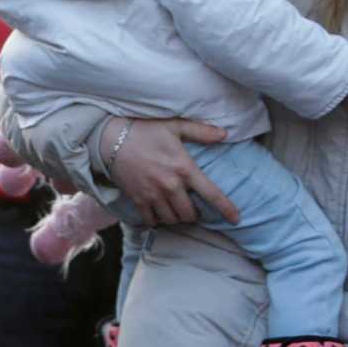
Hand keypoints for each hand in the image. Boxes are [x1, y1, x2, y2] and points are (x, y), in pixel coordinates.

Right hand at [103, 117, 238, 228]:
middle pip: (190, 214)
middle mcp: (170, 186)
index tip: (236, 219)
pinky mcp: (138, 200)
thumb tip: (224, 134)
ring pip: (173, 220)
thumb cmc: (144, 130)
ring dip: (178, 218)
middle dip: (195, 214)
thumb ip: (201, 131)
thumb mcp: (174, 125)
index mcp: (184, 168)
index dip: (226, 209)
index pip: (211, 194)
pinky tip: (160, 213)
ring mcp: (153, 195)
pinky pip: (152, 221)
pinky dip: (159, 220)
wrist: (111, 139)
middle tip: (193, 207)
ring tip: (177, 210)